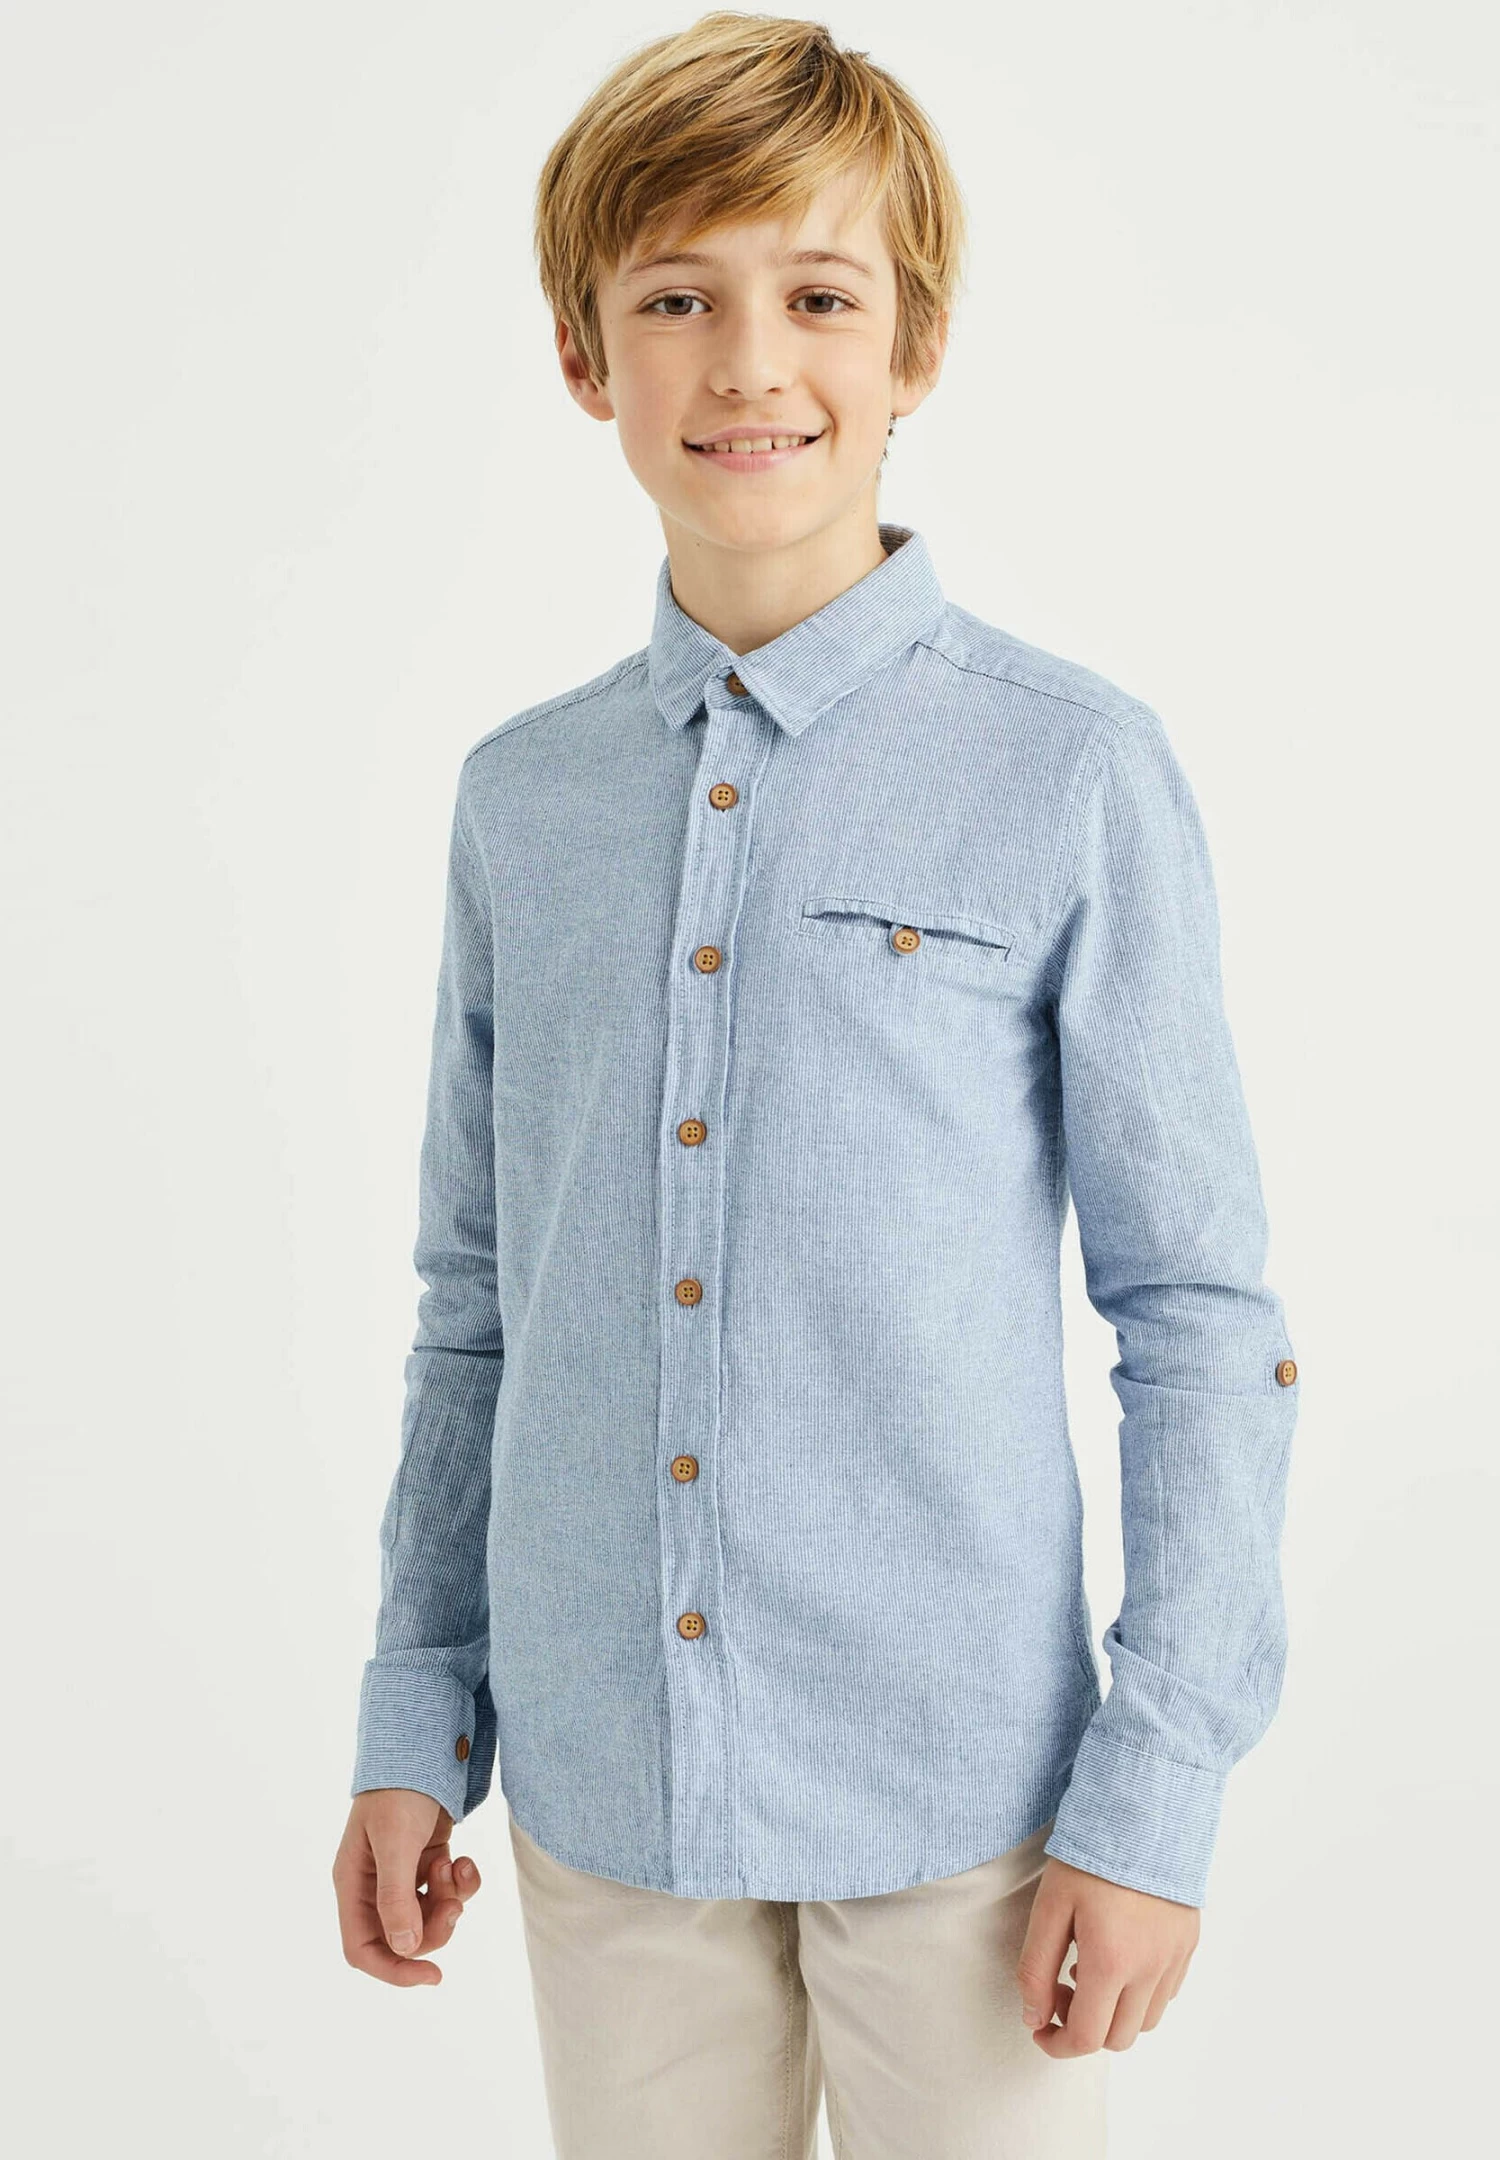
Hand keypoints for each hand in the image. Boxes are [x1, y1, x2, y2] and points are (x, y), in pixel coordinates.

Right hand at [333, 1789, 482, 1986]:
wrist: (424, 1747)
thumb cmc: (399, 1791)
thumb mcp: (396, 1842)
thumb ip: (397, 1897)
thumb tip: (404, 1948)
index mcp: (353, 1884)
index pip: (362, 1947)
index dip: (393, 1970)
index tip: (432, 1976)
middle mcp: (374, 1885)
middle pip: (402, 1938)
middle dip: (434, 1928)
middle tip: (453, 1904)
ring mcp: (402, 1873)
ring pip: (429, 1916)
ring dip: (449, 1900)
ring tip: (454, 1867)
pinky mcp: (427, 1860)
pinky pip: (447, 1891)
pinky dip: (461, 1882)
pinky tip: (464, 1859)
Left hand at [1015, 1856, 1198, 2053]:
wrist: (1142, 1812)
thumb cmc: (1090, 1854)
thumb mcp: (1049, 1906)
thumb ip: (1036, 1968)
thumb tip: (1034, 2018)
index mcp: (1111, 1962)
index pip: (1087, 2037)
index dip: (1057, 2044)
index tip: (1040, 2027)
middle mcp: (1149, 1969)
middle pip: (1118, 2039)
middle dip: (1084, 2029)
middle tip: (1061, 1990)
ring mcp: (1174, 1959)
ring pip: (1146, 2022)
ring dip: (1114, 2014)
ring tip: (1089, 1970)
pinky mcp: (1188, 1944)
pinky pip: (1166, 1994)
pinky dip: (1140, 1995)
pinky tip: (1119, 1958)